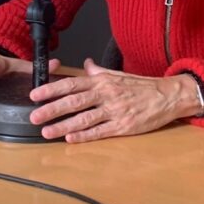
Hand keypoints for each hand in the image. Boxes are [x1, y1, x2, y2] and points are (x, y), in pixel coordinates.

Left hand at [28, 58, 201, 142]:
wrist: (169, 96)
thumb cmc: (143, 86)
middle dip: (52, 109)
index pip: (72, 83)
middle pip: (74, 101)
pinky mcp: (123, 126)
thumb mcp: (119, 75)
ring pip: (84, 118)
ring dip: (63, 125)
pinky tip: (70, 138)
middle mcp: (106, 94)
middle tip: (34, 116)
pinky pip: (100, 131)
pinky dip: (84, 135)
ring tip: (46, 132)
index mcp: (103, 81)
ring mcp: (115, 111)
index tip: (35, 95)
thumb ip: (99, 72)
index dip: (52, 89)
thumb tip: (85, 65)